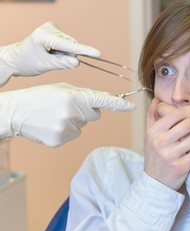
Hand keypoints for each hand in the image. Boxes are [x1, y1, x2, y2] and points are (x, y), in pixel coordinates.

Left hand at [0, 21, 99, 84]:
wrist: (16, 58)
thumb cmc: (27, 62)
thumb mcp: (45, 66)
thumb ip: (62, 63)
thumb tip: (77, 62)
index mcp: (44, 35)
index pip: (68, 45)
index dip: (84, 50)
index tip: (98, 54)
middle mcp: (49, 28)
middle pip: (71, 45)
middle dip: (69, 55)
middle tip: (54, 61)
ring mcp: (53, 27)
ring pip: (70, 44)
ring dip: (66, 54)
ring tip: (51, 57)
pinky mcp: (55, 30)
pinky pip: (68, 43)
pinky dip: (64, 51)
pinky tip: (52, 52)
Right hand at [0, 83, 134, 146]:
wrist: (16, 112)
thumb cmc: (41, 97)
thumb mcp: (62, 89)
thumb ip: (84, 95)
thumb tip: (104, 100)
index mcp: (74, 97)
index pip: (102, 101)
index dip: (119, 104)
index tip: (132, 106)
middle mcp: (73, 114)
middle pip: (95, 115)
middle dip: (87, 111)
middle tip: (68, 107)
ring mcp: (67, 130)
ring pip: (83, 126)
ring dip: (75, 121)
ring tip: (56, 115)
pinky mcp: (61, 141)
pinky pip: (74, 135)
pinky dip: (67, 130)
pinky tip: (53, 124)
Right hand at [144, 99, 189, 189]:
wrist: (156, 182)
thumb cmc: (155, 156)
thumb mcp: (149, 136)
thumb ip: (152, 116)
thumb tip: (156, 99)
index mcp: (154, 132)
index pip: (176, 114)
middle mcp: (160, 142)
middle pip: (189, 124)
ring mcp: (170, 155)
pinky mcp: (180, 166)